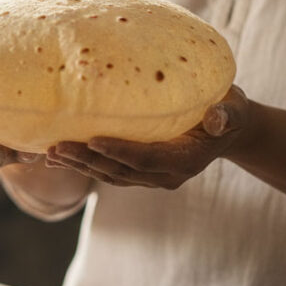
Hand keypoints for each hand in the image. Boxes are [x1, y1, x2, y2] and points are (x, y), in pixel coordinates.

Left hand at [45, 85, 252, 188]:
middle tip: (56, 148)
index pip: (147, 158)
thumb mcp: (235, 109)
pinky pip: (109, 171)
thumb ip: (227, 114)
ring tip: (50, 153)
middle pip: (120, 170)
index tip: (93, 140)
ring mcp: (152, 176)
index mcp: (185, 159)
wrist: (228, 127)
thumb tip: (217, 118)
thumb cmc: (230, 110)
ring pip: (110, 174)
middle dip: (87, 160)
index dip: (120, 151)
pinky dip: (85, 163)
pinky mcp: (141, 172)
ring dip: (80, 165)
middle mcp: (166, 173)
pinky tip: (60, 155)